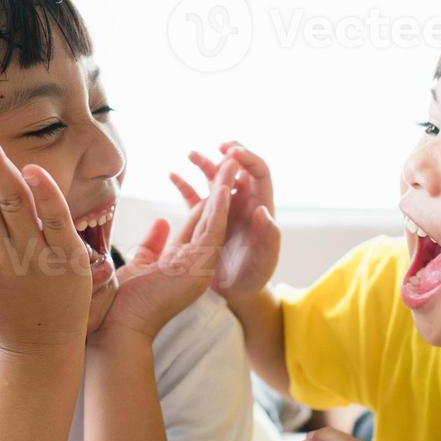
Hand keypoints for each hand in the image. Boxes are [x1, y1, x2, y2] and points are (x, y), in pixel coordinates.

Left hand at [95, 158, 237, 343]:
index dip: (207, 200)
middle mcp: (197, 265)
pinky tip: (223, 186)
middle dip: (222, 188)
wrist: (119, 328)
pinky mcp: (200, 266)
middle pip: (213, 218)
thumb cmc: (121, 304)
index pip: (198, 225)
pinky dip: (219, 207)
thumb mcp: (139, 265)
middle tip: (230, 161)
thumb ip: (152, 245)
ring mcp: (201, 266)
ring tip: (233, 163)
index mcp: (183, 264)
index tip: (214, 177)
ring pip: (217, 220)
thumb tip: (161, 222)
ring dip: (225, 190)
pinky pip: (213, 230)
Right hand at [170, 142, 279, 298]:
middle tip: (219, 146)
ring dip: (204, 164)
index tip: (231, 153)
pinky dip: (184, 185)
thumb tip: (262, 211)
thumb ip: (268, 237)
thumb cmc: (255, 277)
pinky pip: (195, 197)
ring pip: (215, 180)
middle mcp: (243, 204)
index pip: (259, 173)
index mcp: (259, 207)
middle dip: (228, 154)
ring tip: (190, 154)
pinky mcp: (207, 220)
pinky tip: (172, 175)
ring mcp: (224, 210)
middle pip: (237, 170)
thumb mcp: (265, 261)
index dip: (248, 159)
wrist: (236, 294)